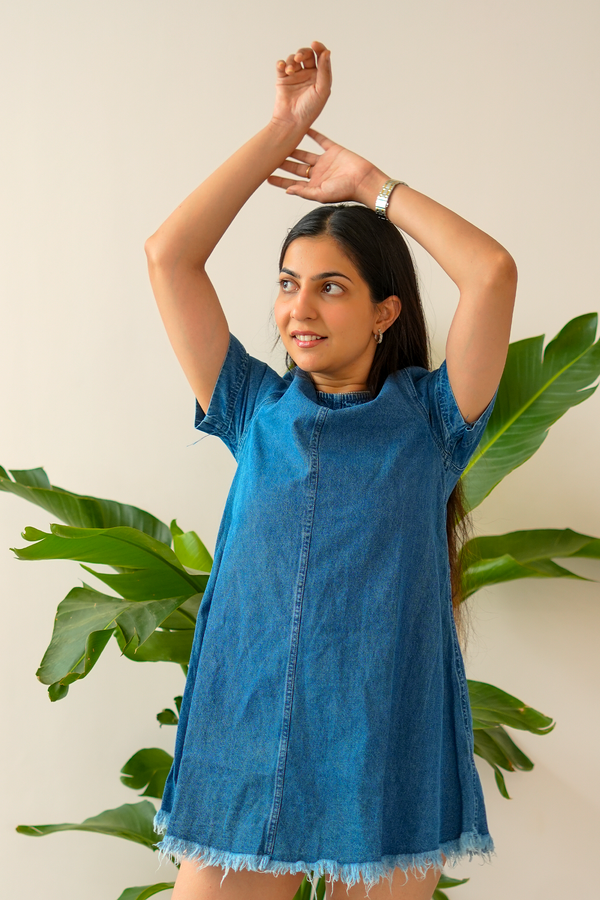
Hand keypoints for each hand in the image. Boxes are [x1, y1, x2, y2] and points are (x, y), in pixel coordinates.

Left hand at [267, 128, 386, 205]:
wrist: (364, 180)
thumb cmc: (345, 191)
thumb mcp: (321, 194)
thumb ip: (304, 191)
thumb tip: (287, 191)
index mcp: (314, 186)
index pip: (292, 182)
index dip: (280, 180)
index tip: (266, 176)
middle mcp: (318, 174)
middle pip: (296, 167)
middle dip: (283, 163)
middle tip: (269, 156)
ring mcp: (325, 162)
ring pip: (305, 154)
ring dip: (293, 149)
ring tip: (281, 142)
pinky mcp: (334, 151)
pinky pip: (321, 141)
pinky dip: (313, 134)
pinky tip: (303, 128)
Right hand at [271, 41, 331, 132]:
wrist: (291, 122)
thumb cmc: (310, 110)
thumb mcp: (322, 90)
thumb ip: (325, 70)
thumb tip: (327, 52)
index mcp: (320, 76)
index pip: (321, 56)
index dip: (319, 47)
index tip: (314, 44)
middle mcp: (308, 75)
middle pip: (306, 54)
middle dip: (302, 53)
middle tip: (298, 59)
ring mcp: (295, 76)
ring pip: (293, 58)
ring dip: (291, 61)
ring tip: (290, 71)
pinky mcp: (283, 79)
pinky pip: (281, 65)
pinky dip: (281, 63)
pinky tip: (282, 67)